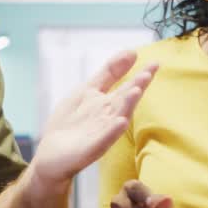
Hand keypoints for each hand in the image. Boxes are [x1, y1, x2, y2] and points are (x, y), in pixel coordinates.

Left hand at [31, 51, 157, 184]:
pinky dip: (112, 131)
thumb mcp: (87, 90)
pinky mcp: (90, 149)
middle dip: (136, 87)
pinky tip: (120, 122)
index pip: (127, 87)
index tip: (155, 63)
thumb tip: (132, 52)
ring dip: (127, 106)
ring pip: (117, 118)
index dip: (140, 75)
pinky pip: (103, 139)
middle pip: (125, 100)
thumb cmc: (71, 123)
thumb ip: (109, 73)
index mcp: (108, 103)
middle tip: (148, 73)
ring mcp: (101, 134)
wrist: (51, 156)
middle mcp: (108, 118)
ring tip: (136, 91)